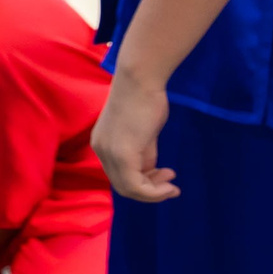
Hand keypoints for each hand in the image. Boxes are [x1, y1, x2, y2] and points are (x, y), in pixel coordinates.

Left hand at [94, 67, 177, 201]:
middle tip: (170, 183)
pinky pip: (134, 185)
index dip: (143, 183)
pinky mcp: (121, 154)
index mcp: (102, 144)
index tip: (164, 175)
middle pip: (122, 186)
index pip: (118, 175)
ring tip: (172, 186)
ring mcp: (108, 153)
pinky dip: (153, 192)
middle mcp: (100, 150)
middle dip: (149, 190)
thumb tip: (148, 171)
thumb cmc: (144, 100)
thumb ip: (142, 153)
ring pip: (128, 189)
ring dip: (153, 193)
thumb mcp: (142, 134)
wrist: (139, 80)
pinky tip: (169, 186)